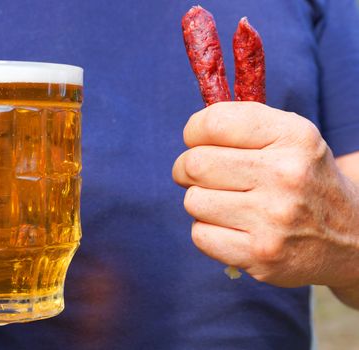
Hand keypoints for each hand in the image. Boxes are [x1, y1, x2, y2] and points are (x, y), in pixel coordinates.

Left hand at [172, 102, 358, 288]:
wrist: (351, 237)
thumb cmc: (303, 179)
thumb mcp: (290, 137)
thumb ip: (242, 124)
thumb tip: (191, 130)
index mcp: (292, 136)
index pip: (214, 123)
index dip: (194, 131)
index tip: (197, 140)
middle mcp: (286, 175)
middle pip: (195, 164)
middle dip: (187, 168)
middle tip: (200, 174)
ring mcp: (274, 219)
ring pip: (193, 201)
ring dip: (200, 201)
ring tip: (225, 202)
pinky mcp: (261, 255)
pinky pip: (199, 236)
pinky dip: (207, 231)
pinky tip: (230, 227)